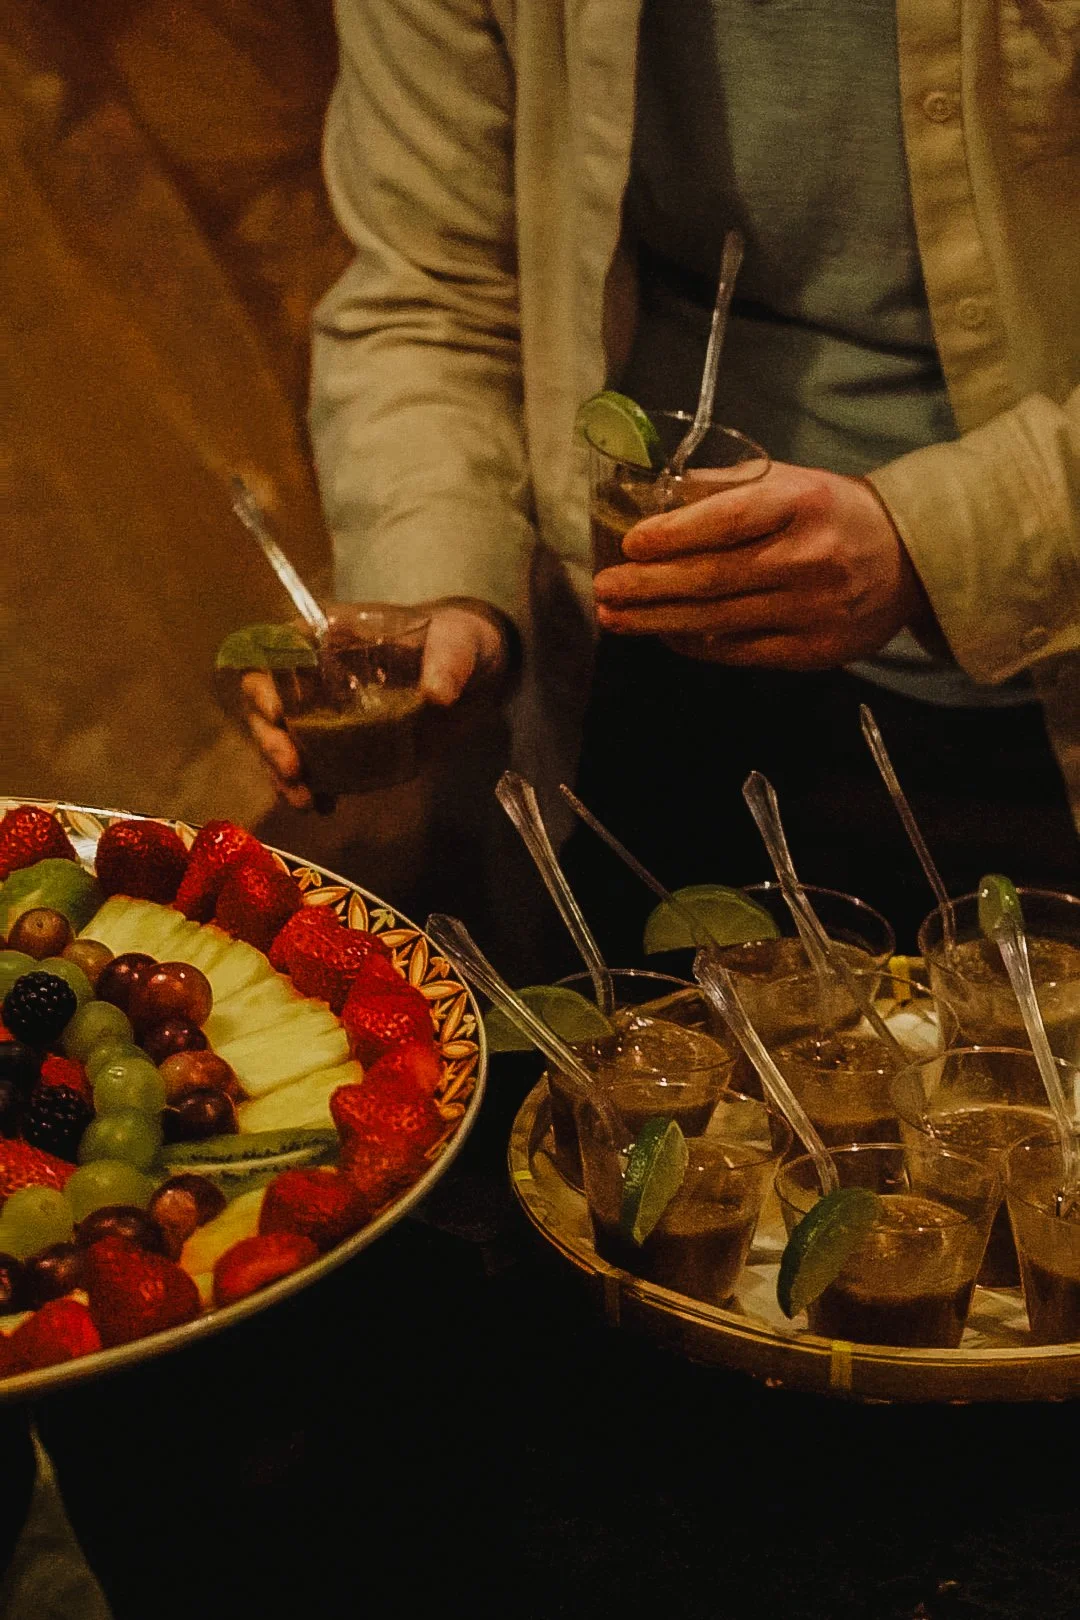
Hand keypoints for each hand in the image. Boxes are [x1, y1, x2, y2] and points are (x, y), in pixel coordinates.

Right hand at [241, 599, 509, 808]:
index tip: (276, 710)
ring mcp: (327, 711)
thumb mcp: (459, 642)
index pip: (277, 649)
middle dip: (268, 737)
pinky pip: (314, 766)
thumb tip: (437, 695)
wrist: (476, 674)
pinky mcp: (345, 744)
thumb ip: (448, 662)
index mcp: (333, 636)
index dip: (264, 678)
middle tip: (292, 767)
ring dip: (282, 772)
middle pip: (266, 701)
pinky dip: (311, 788)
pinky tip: (321, 806)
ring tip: (303, 800)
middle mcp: (318, 672)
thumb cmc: (459, 641)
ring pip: (282, 739)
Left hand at [592, 462, 927, 668]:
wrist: (908, 560)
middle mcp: (811, 558)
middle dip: (649, 587)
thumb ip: (723, 487)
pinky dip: (695, 643)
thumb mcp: (789, 482)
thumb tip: (651, 496)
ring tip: (615, 617)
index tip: (630, 543)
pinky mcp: (814, 650)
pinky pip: (739, 651)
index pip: (730, 520)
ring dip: (658, 621)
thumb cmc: (831, 513)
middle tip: (603, 589)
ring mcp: (814, 610)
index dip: (675, 534)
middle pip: (715, 578)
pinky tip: (662, 634)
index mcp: (804, 504)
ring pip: (720, 620)